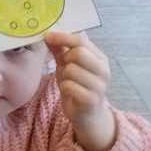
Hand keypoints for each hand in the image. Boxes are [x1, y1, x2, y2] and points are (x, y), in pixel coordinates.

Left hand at [47, 31, 117, 150]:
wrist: (87, 115)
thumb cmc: (78, 85)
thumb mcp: (67, 65)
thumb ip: (59, 50)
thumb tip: (47, 34)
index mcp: (100, 58)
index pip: (81, 41)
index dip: (62, 37)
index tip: (47, 36)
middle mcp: (104, 70)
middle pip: (78, 53)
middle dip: (65, 59)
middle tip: (64, 66)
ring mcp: (100, 86)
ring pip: (71, 70)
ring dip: (64, 76)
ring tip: (68, 82)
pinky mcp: (92, 100)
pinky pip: (69, 86)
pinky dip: (64, 88)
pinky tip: (69, 92)